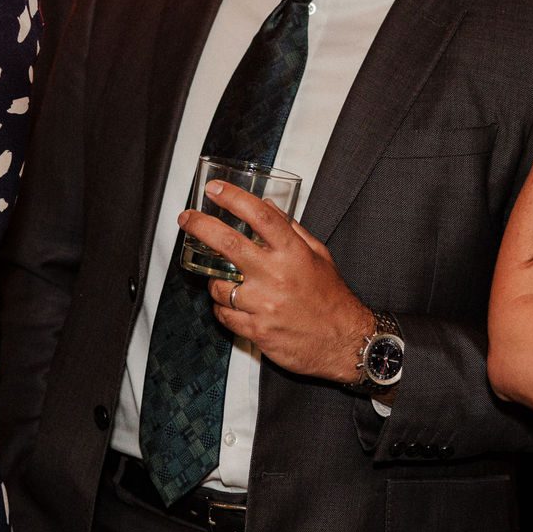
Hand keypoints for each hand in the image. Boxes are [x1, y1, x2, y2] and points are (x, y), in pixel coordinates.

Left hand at [177, 180, 372, 385]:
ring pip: (219, 285)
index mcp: (293, 253)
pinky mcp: (257, 331)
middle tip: (186, 219)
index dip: (233, 198)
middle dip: (200, 226)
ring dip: (215, 280)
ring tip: (225, 281)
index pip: (260, 216)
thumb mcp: (319, 256)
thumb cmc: (331, 298)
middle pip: (228, 243)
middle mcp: (277, 276)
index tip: (215, 189)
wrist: (345, 342)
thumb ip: (292, 229)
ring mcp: (264, 305)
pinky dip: (222, 307)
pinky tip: (231, 304)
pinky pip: (224, 314)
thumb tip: (267, 205)